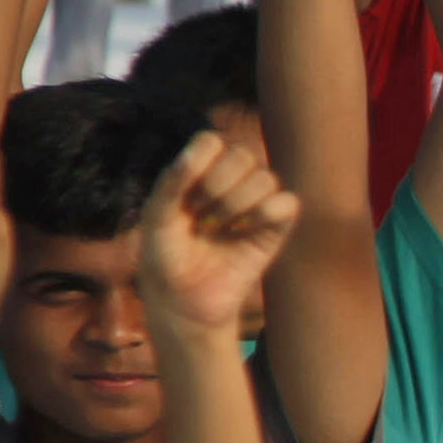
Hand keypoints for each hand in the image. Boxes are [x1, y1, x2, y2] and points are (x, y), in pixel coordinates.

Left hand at [134, 126, 302, 342]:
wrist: (183, 301)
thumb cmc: (165, 257)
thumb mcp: (156, 216)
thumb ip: (173, 180)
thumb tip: (204, 147)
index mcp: (200, 172)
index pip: (211, 141)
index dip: (199, 162)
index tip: (182, 196)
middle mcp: (230, 183)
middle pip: (242, 155)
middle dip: (217, 185)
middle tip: (199, 215)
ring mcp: (254, 205)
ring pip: (264, 178)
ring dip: (236, 204)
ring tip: (217, 229)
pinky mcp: (275, 230)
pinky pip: (287, 203)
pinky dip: (266, 213)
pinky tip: (243, 232)